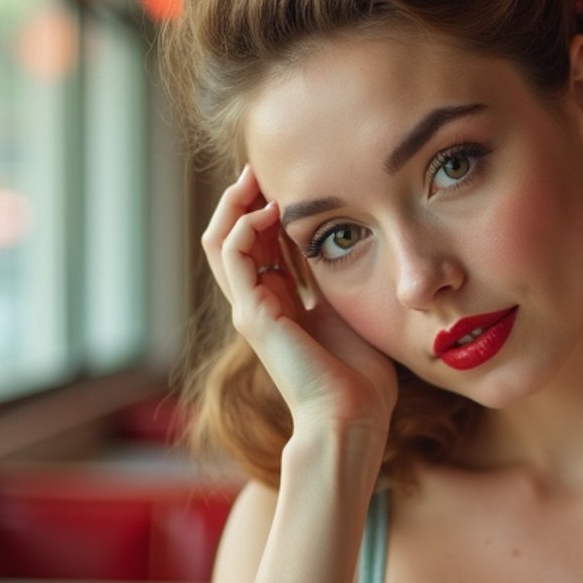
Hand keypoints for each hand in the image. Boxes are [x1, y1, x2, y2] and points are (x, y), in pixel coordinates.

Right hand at [201, 166, 397, 439]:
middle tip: (262, 165)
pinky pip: (231, 256)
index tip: (288, 177)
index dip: (265, 207)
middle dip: (245, 197)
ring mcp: (250, 309)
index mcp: (279, 304)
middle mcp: (258, 304)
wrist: (352, 417)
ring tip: (256, 177)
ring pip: (221, 241)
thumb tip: (350, 241)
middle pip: (232, 236)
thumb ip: (339, 279)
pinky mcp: (252, 314)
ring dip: (235, 204)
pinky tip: (269, 209)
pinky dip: (244, 226)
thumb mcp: (352, 311)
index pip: (258, 243)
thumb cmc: (361, 377)